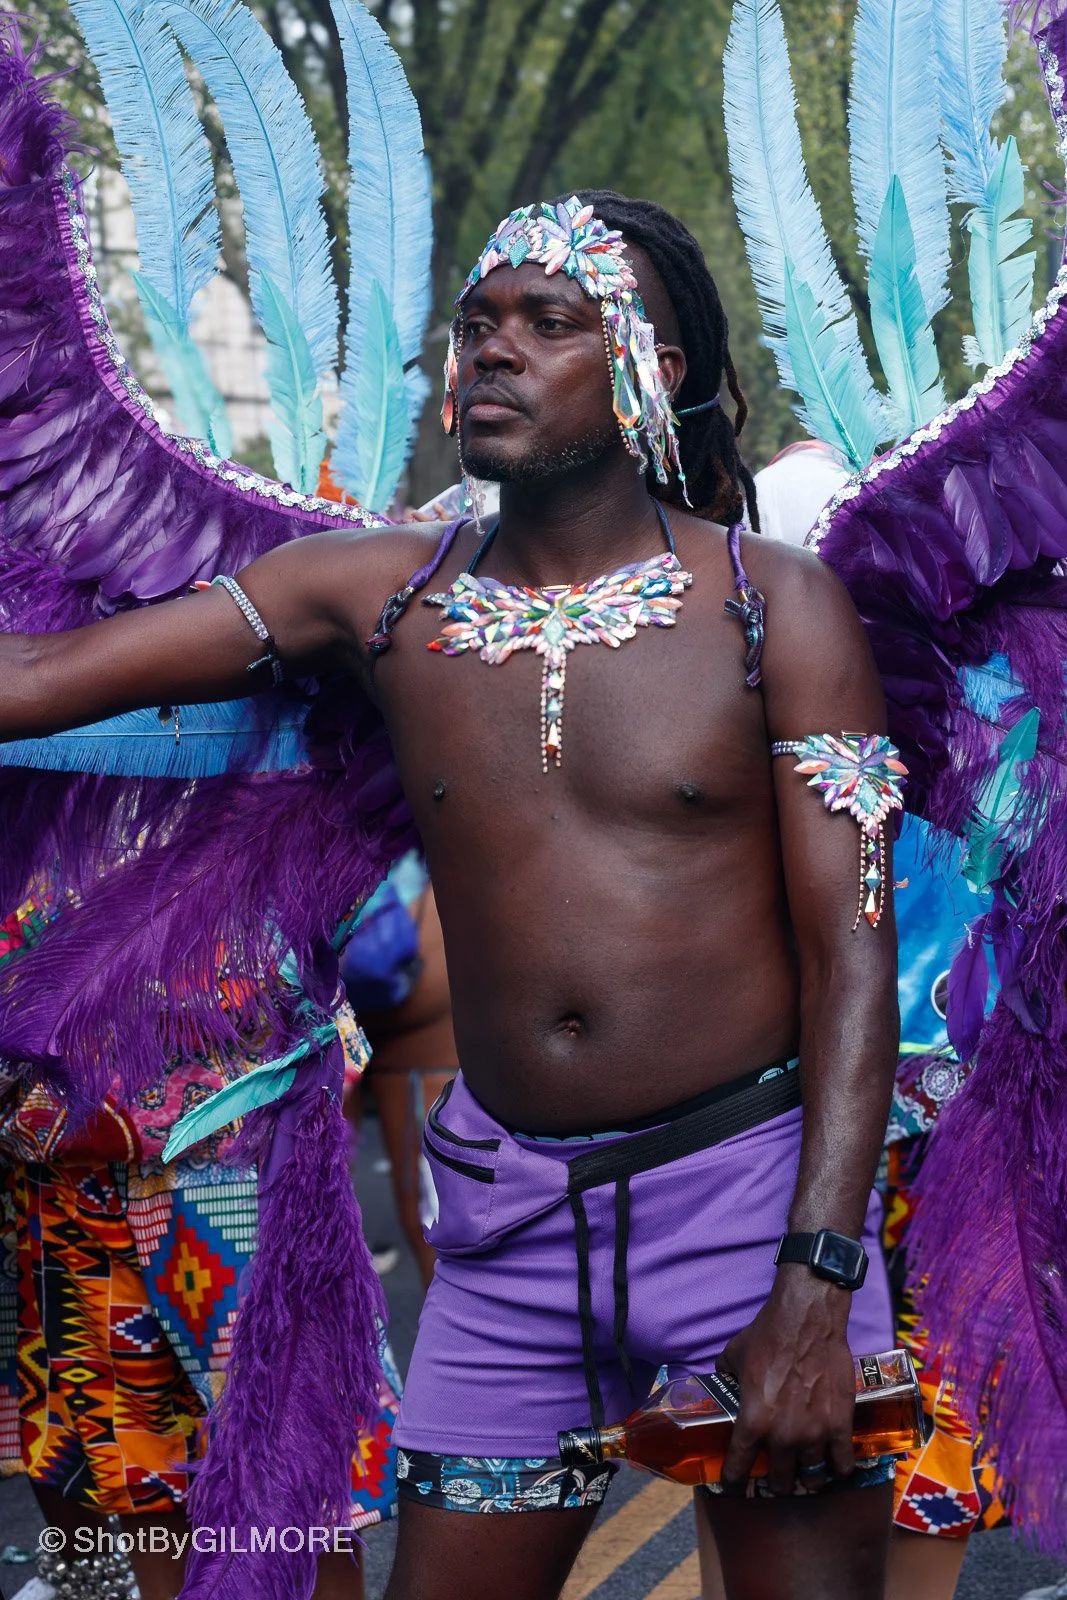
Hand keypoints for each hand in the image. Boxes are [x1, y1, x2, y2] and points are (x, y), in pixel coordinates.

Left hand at [717, 1268, 855, 1495]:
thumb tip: (721, 1384)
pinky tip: (835, 1465)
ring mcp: (815, 1433)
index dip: (734, 1482)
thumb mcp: (733, 1355)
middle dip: (776, 1483)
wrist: (807, 1319)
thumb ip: (725, 1378)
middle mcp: (783, 1436)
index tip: (734, 1487)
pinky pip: (843, 1464)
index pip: (738, 1469)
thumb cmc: (767, 1335)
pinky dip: (838, 1468)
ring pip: (813, 1478)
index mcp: (753, 1421)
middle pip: (781, 1483)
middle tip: (777, 1477)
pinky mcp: (840, 1425)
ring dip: (808, 1478)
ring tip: (807, 1473)